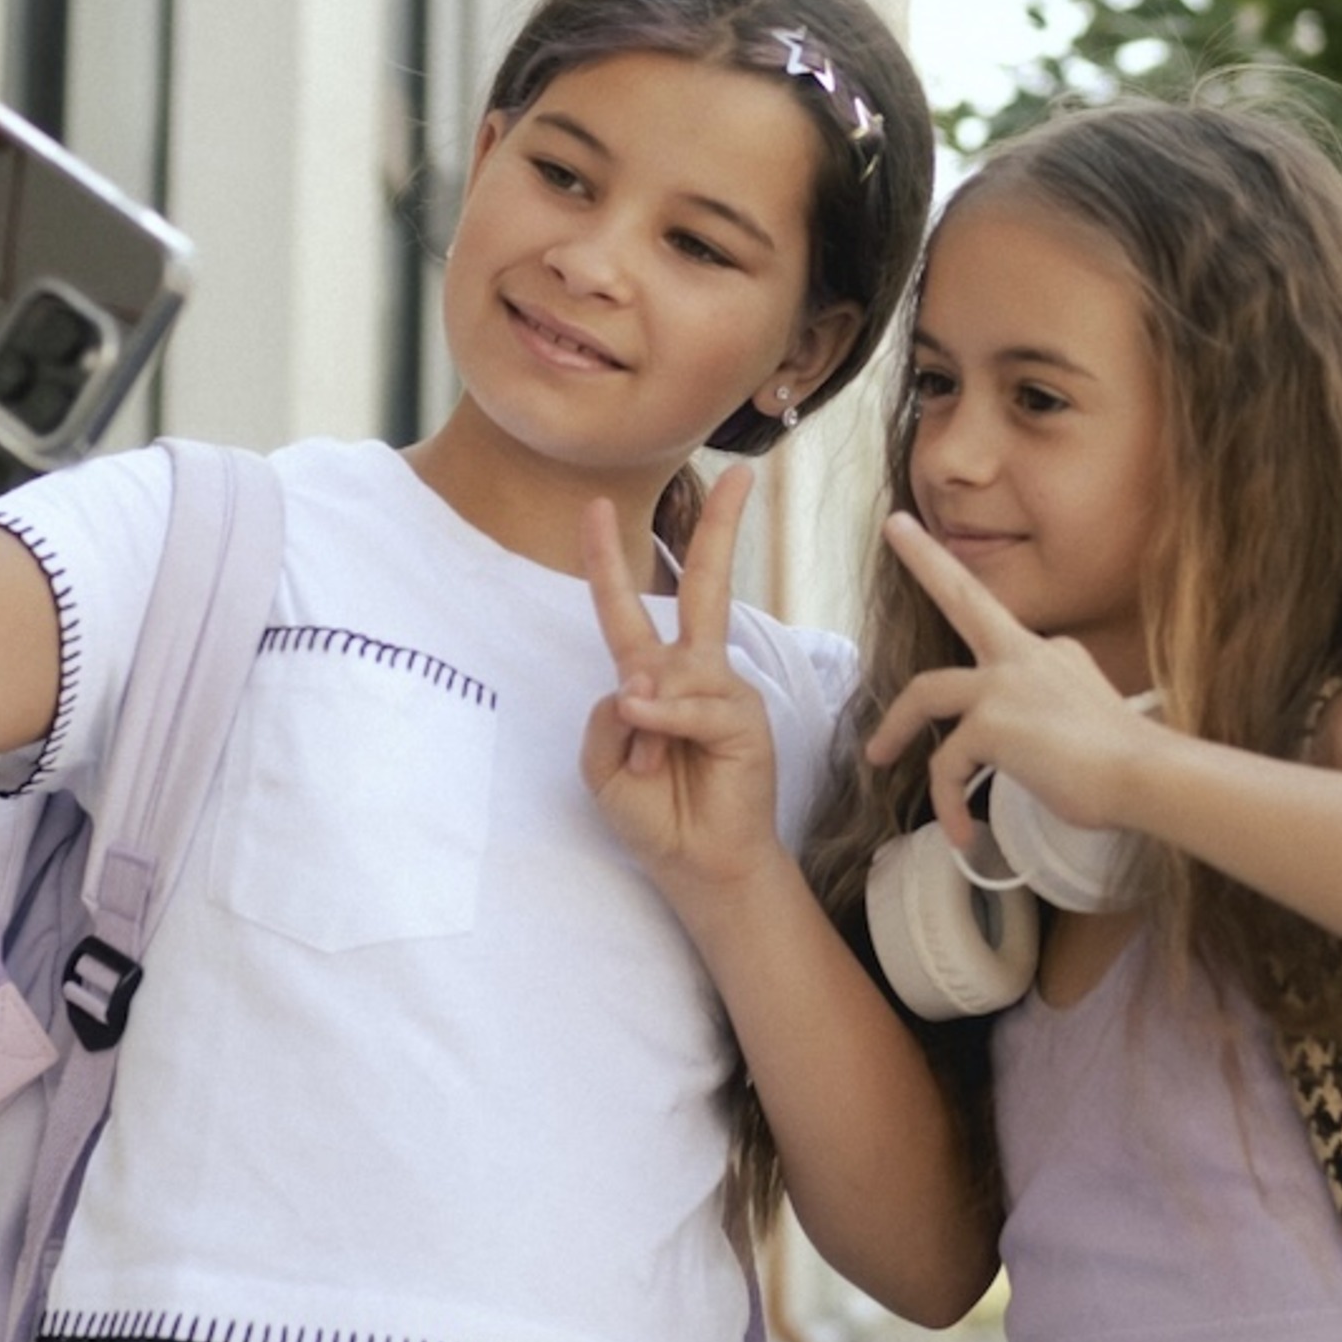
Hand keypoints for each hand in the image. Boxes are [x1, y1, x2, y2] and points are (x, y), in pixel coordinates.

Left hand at [580, 464, 783, 889]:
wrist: (697, 863)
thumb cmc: (653, 814)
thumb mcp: (602, 766)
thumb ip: (605, 719)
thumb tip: (637, 685)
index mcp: (651, 676)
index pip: (626, 607)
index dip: (607, 559)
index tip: (596, 507)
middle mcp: (693, 672)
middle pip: (703, 587)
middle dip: (720, 530)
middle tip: (741, 477)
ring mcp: (724, 690)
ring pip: (672, 668)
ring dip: (647, 718)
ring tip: (651, 767)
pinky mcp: (746, 717)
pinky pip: (696, 703)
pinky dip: (668, 722)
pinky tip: (657, 751)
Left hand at [864, 512, 1162, 850]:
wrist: (1150, 778)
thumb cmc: (1126, 765)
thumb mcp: (1085, 715)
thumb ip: (1049, 704)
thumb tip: (1026, 729)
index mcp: (1049, 653)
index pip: (995, 620)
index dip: (965, 589)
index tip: (940, 550)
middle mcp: (1025, 654)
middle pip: (962, 596)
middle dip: (926, 558)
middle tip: (895, 527)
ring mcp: (1004, 685)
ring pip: (925, 694)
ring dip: (895, 728)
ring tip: (877, 756)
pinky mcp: (990, 724)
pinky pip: (947, 765)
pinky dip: (947, 802)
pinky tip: (960, 833)